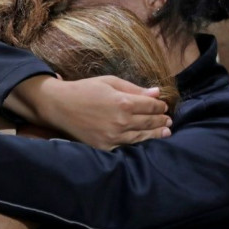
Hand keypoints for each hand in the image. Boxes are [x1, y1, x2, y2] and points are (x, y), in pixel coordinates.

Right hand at [10, 75, 171, 149]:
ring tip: (165, 132)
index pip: (151, 106)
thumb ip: (134, 89)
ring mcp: (114, 136)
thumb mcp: (110, 82)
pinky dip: (138, 143)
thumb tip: (157, 93)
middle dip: (161, 120)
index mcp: (124, 103)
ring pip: (141, 136)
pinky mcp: (105, 146)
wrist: (60, 106)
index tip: (164, 106)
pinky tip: (145, 141)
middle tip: (168, 120)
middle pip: (149, 122)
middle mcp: (121, 121)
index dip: (160, 106)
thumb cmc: (85, 90)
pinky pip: (127, 146)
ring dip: (155, 134)